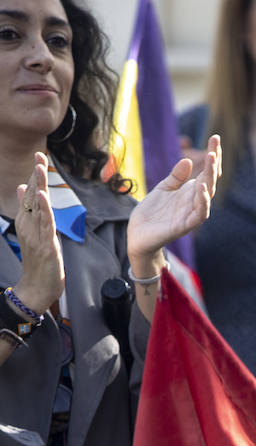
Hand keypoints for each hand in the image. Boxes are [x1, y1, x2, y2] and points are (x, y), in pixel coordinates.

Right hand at [13, 153, 64, 313]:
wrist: (36, 289)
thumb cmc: (37, 262)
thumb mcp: (33, 232)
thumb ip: (29, 210)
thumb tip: (20, 187)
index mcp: (27, 221)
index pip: (30, 194)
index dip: (34, 175)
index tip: (38, 157)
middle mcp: (28, 225)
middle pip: (32, 196)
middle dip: (36, 176)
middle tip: (39, 156)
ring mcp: (35, 234)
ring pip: (37, 207)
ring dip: (38, 186)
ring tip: (39, 168)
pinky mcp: (45, 245)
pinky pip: (44, 224)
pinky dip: (43, 209)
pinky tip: (42, 196)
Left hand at [127, 134, 220, 270]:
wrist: (138, 234)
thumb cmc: (152, 212)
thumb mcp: (163, 187)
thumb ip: (176, 176)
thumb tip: (188, 160)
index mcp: (190, 192)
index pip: (206, 172)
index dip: (212, 157)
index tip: (214, 137)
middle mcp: (194, 202)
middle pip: (210, 181)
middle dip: (214, 163)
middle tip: (215, 144)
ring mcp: (191, 214)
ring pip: (208, 196)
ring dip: (211, 178)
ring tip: (212, 159)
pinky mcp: (184, 226)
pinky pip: (199, 214)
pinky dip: (203, 201)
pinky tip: (202, 186)